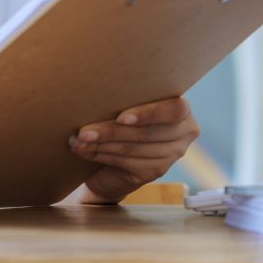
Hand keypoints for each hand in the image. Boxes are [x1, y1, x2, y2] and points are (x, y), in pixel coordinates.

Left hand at [68, 96, 198, 203]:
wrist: (113, 156)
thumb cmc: (119, 117)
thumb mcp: (125, 102)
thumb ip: (123, 96)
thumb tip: (94, 90)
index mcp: (181, 107)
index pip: (175, 110)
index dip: (148, 114)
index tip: (121, 117)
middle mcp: (184, 132)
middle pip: (147, 132)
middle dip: (111, 131)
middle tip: (83, 131)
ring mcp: (172, 154)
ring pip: (134, 148)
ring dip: (101, 144)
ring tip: (78, 140)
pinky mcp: (156, 171)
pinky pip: (127, 162)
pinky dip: (102, 155)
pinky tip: (84, 151)